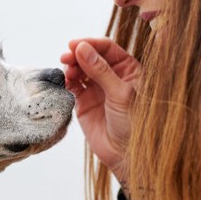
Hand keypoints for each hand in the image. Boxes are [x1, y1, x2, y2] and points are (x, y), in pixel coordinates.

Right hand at [60, 38, 140, 182]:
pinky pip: (73, 85)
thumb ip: (101, 70)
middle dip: (78, 54)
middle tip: (66, 57)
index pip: (107, 48)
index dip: (90, 44)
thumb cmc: (135, 125)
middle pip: (90, 56)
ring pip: (80, 68)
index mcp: (129, 69)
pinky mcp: (84, 101)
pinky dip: (66, 80)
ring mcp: (97, 88)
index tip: (75, 45)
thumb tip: (82, 48)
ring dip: (71, 66)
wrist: (126, 155)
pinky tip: (65, 80)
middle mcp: (112, 75)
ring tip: (68, 72)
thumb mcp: (121, 94)